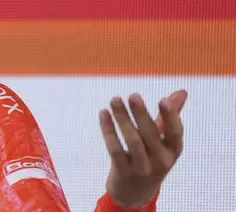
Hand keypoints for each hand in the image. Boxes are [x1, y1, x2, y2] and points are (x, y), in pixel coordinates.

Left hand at [99, 90, 186, 208]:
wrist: (134, 194)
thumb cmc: (150, 160)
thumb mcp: (163, 142)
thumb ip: (169, 117)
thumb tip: (182, 92)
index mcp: (172, 152)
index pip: (175, 133)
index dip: (171, 117)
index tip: (163, 99)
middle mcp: (160, 161)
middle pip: (151, 134)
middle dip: (141, 114)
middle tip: (133, 95)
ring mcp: (141, 168)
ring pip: (132, 140)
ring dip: (122, 118)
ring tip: (114, 99)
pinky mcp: (123, 171)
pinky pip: (115, 148)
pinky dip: (108, 130)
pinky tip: (103, 113)